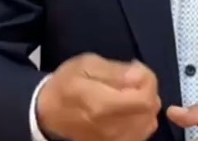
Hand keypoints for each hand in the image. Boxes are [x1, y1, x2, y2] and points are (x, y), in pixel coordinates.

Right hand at [36, 53, 160, 140]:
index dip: (148, 80)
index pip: (145, 99)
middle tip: (130, 81)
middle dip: (146, 90)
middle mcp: (111, 129)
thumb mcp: (87, 65)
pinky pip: (142, 132)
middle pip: (150, 109)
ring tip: (126, 94)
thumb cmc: (66, 85)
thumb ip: (116, 71)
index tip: (135, 71)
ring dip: (144, 104)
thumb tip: (139, 76)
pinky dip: (141, 118)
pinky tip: (127, 109)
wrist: (47, 113)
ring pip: (149, 121)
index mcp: (102, 106)